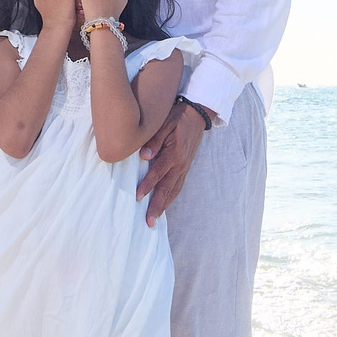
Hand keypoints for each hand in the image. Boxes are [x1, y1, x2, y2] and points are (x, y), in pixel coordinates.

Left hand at [135, 100, 206, 225]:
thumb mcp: (165, 123)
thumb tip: (143, 156)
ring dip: (163, 206)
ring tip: (154, 219)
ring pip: (173, 191)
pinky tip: (164, 205)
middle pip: (167, 189)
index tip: (138, 197)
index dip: (148, 185)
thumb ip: (154, 140)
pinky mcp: (185, 167)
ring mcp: (184, 167)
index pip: (158, 173)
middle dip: (157, 206)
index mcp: (175, 154)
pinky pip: (177, 186)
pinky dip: (170, 198)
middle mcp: (181, 164)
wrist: (198, 114)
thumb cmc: (178, 116)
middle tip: (148, 222)